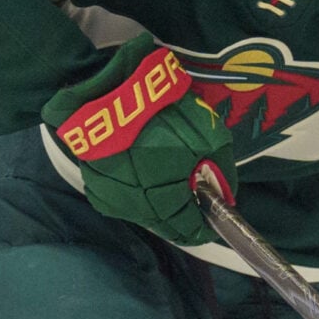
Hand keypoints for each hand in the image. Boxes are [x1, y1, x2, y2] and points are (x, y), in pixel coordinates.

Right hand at [41, 35, 234, 244]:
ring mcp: (110, 197)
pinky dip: (137, 190)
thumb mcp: (210, 137)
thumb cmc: (165, 112)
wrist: (106, 87)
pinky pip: (123, 196)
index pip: (190, 231)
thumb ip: (221, 172)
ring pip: (144, 212)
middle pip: (166, 225)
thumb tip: (224, 194)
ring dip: (159, 203)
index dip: (204, 226)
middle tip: (193, 195)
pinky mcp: (93, 182)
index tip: (213, 219)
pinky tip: (143, 171)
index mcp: (165, 202)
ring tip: (169, 180)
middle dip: (182, 214)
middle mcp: (136, 209)